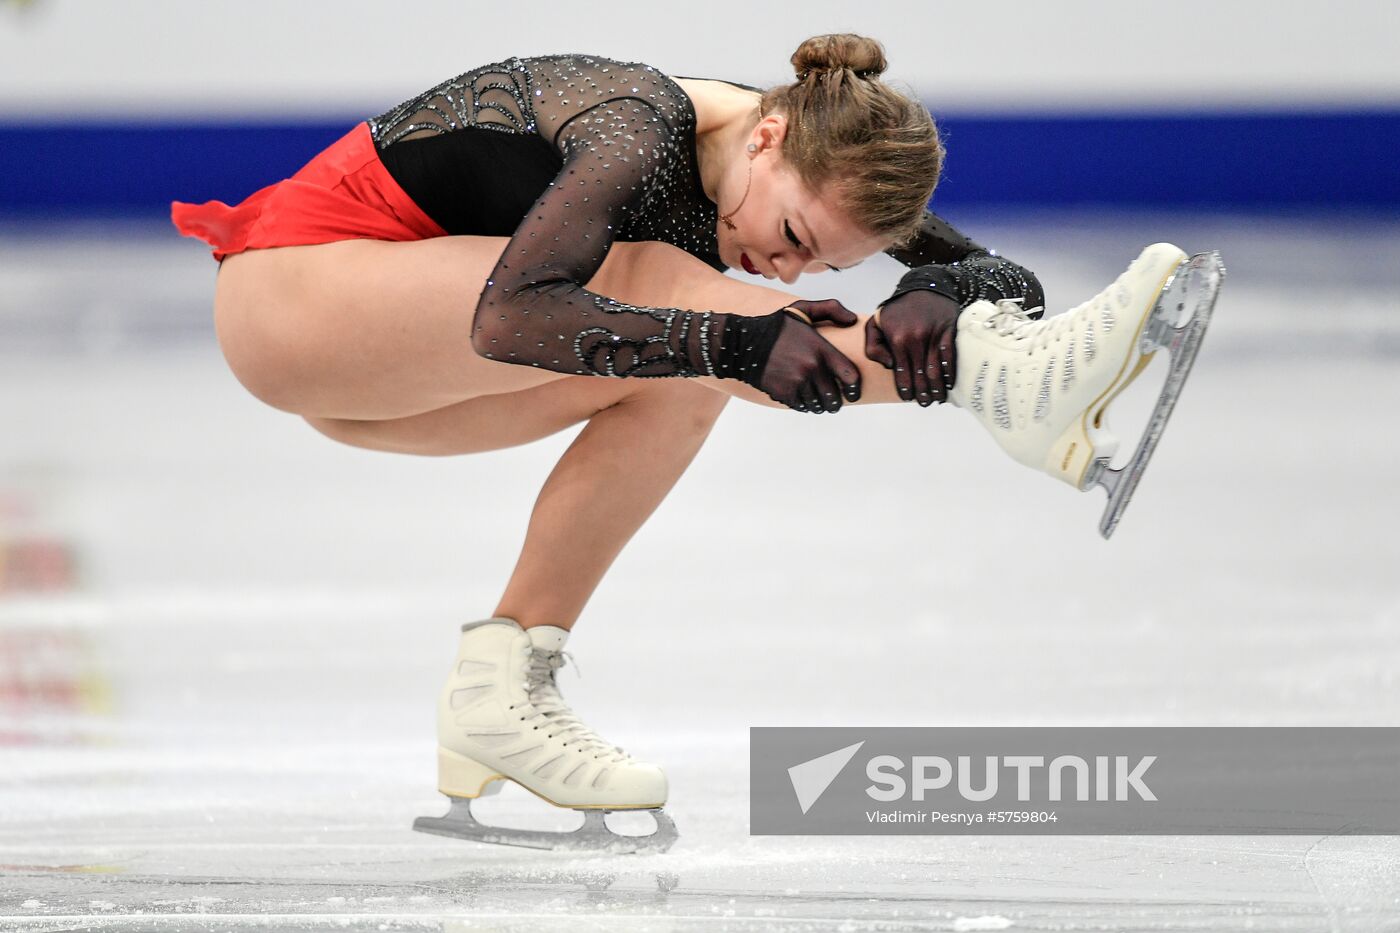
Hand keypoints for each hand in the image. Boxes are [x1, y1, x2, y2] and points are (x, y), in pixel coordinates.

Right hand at [760, 298, 862, 412]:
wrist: (744, 343)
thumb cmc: (777, 326)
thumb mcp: (803, 308)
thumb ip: (832, 308)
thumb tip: (852, 321)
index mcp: (821, 349)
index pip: (850, 376)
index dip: (855, 389)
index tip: (854, 394)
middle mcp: (811, 368)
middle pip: (834, 397)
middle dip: (836, 402)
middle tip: (834, 402)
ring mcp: (797, 382)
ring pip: (818, 404)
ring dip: (820, 405)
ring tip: (819, 402)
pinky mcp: (784, 393)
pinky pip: (801, 407)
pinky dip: (804, 406)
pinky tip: (803, 400)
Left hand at [863, 290, 961, 405]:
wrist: (923, 287)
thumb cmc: (897, 309)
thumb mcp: (875, 324)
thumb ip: (873, 347)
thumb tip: (889, 366)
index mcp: (896, 340)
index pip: (901, 373)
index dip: (906, 389)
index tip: (908, 398)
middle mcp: (915, 339)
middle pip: (920, 375)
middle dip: (923, 393)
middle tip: (925, 403)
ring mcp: (933, 335)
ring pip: (935, 369)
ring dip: (937, 387)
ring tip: (937, 398)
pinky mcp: (948, 331)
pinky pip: (950, 356)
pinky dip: (950, 372)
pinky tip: (950, 384)